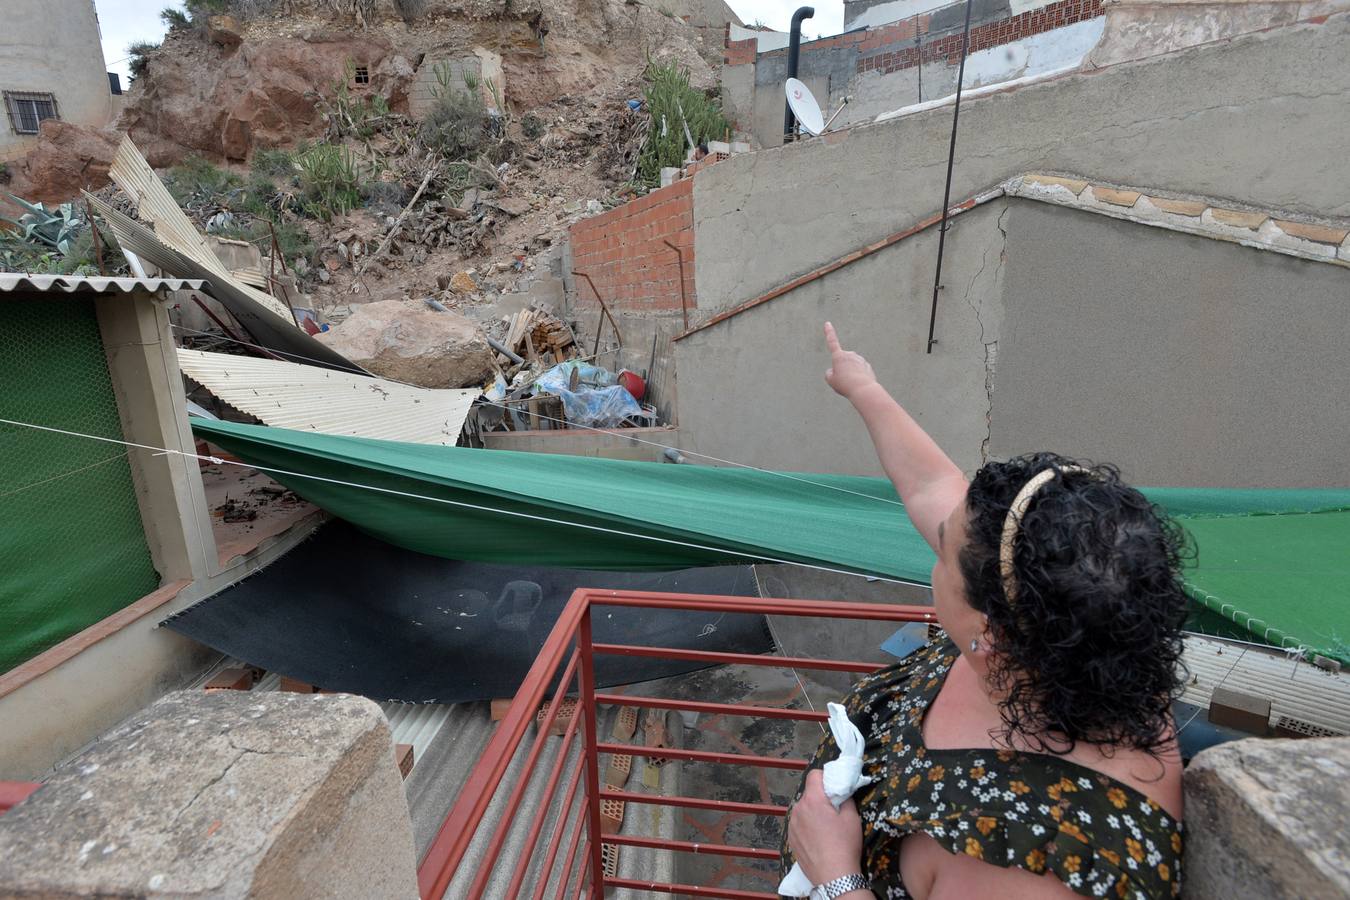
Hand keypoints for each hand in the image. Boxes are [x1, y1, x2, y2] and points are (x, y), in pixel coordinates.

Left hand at [787, 769, 864, 884]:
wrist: (833, 876)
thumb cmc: (844, 845)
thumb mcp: (852, 818)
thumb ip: (846, 798)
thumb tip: (842, 791)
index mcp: (813, 800)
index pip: (814, 775)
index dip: (824, 777)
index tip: (833, 786)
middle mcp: (798, 809)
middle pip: (808, 794)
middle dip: (819, 797)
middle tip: (832, 810)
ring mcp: (792, 824)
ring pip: (802, 809)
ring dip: (811, 812)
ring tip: (824, 827)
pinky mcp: (790, 838)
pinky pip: (798, 824)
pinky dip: (806, 825)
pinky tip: (816, 838)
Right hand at [824, 322, 878, 400]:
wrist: (863, 389)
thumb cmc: (845, 384)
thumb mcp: (831, 380)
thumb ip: (829, 374)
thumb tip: (834, 371)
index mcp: (839, 356)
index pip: (832, 342)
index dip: (829, 332)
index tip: (828, 323)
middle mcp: (850, 354)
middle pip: (842, 362)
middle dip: (841, 369)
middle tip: (843, 381)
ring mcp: (860, 359)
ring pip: (851, 367)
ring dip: (850, 374)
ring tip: (851, 384)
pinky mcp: (867, 366)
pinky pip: (859, 371)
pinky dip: (858, 377)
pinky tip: (859, 384)